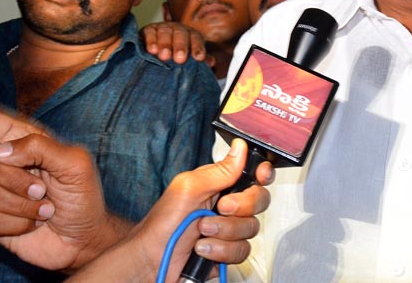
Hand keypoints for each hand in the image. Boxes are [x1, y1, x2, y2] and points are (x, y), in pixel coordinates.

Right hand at [0, 87, 127, 270]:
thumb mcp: (75, 163)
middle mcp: (8, 162)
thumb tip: (0, 150)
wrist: (83, 238)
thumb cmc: (83, 196)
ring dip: (22, 204)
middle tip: (43, 189)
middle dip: (15, 178)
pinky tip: (34, 223)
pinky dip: (18, 224)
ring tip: (45, 208)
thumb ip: (40, 147)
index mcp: (27, 140)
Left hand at [71, 139, 273, 280]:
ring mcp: (228, 230)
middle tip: (221, 208)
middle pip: (259, 200)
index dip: (262, 174)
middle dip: (241, 206)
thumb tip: (240, 148)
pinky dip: (221, 251)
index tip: (260, 176)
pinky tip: (202, 250)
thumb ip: (219, 171)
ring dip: (225, 232)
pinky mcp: (227, 252)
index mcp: (219, 185)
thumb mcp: (188, 189)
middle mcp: (227, 206)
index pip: (252, 174)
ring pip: (251, 228)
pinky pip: (243, 251)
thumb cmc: (162, 224)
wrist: (150, 263)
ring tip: (201, 233)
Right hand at [140, 22, 211, 66]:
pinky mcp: (148, 30)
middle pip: (180, 34)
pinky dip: (150, 41)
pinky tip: (151, 50)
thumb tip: (211, 62)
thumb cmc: (175, 54)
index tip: (199, 58)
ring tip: (165, 56)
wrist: (154, 49)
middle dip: (181, 46)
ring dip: (165, 44)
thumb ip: (199, 59)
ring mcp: (162, 28)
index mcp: (190, 34)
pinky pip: (149, 32)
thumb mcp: (188, 56)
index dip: (198, 47)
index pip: (196, 38)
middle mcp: (177, 29)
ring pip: (165, 32)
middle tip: (180, 59)